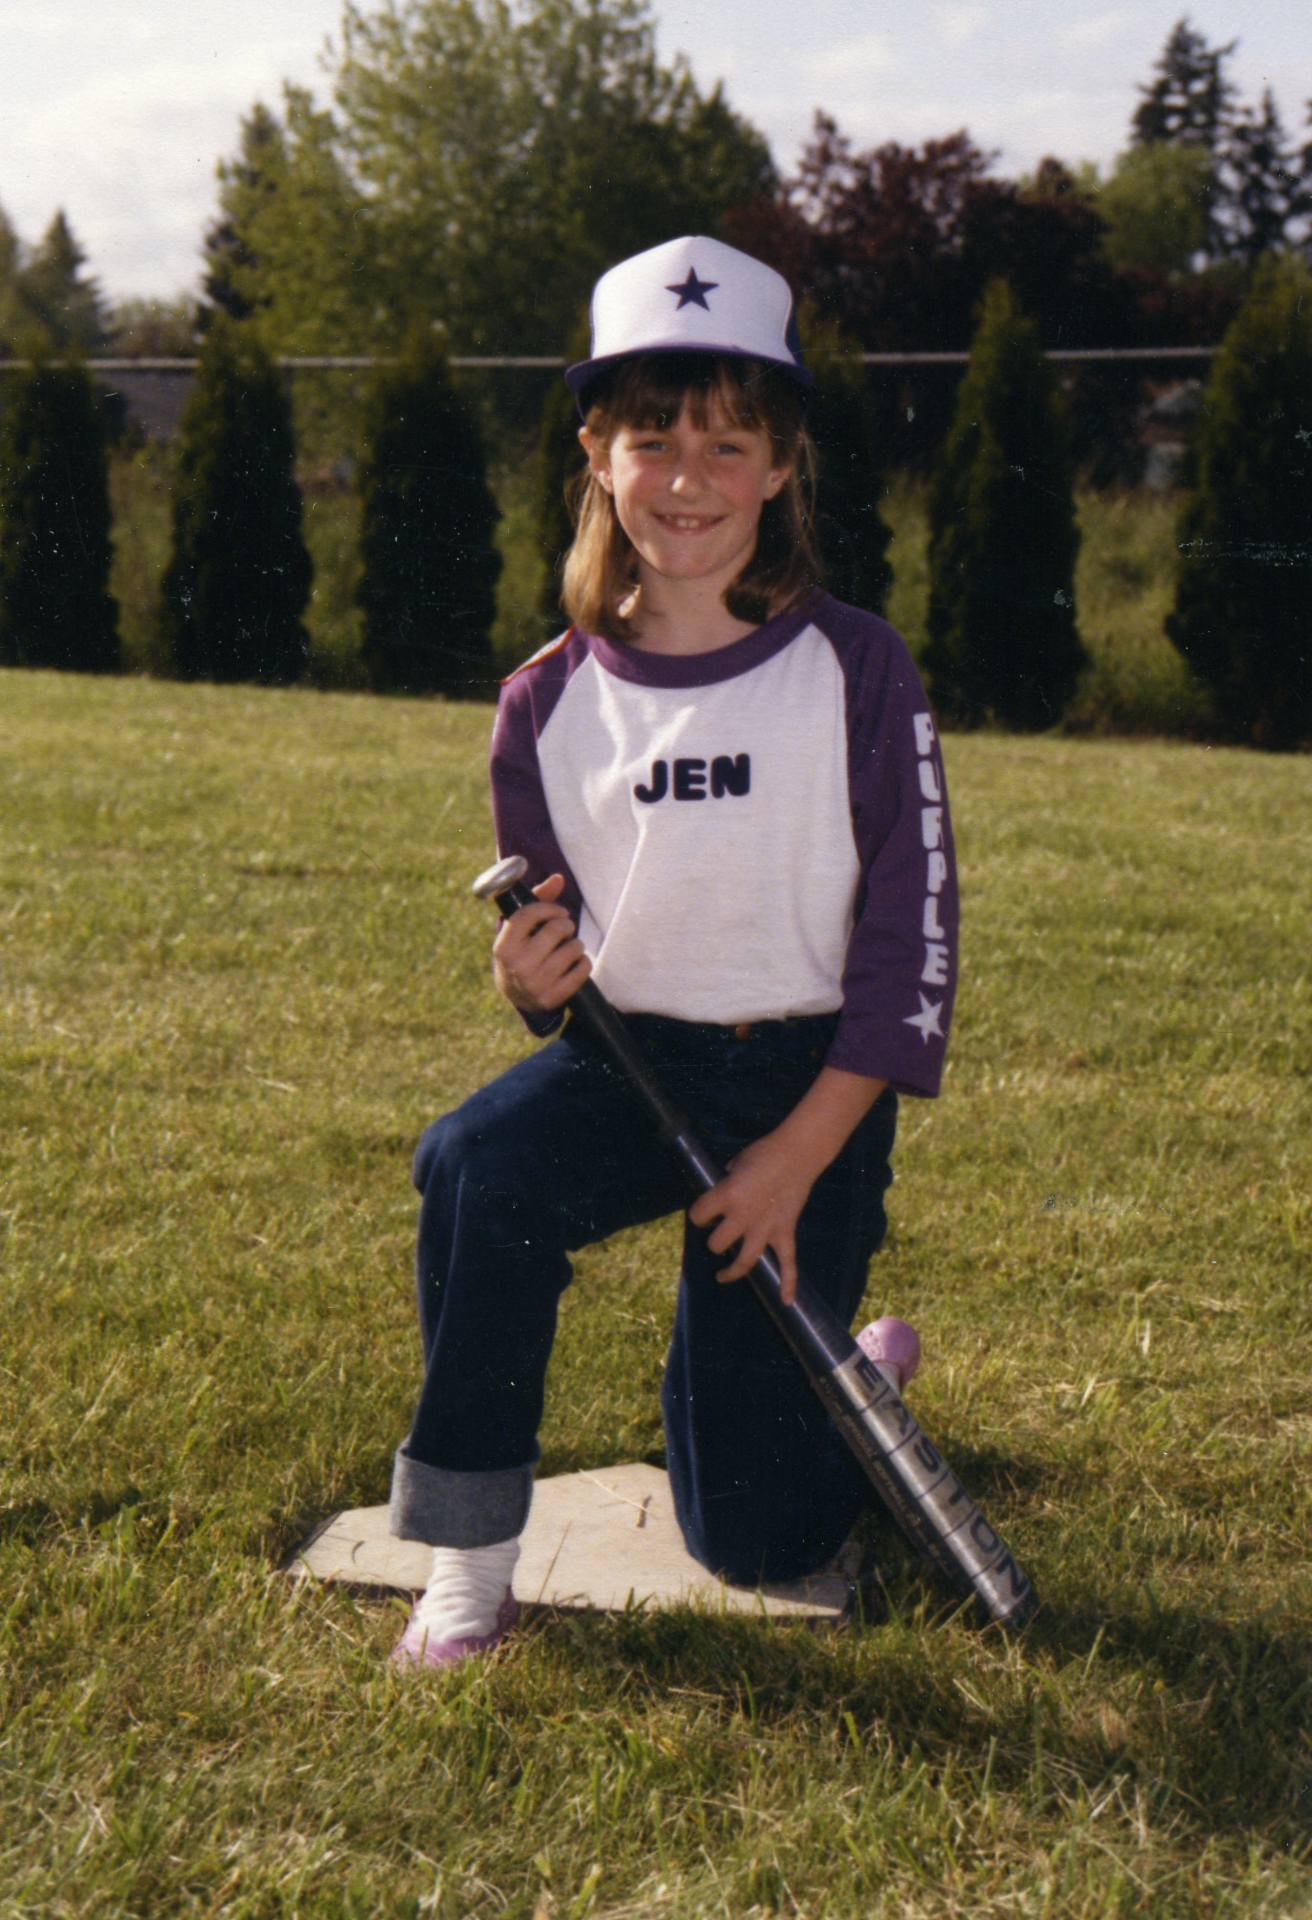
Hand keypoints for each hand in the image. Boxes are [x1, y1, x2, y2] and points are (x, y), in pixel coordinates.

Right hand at [492, 873, 590, 1012]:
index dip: (550, 908)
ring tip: (569, 947)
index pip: (529, 914)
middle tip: (565, 931)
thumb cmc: (521, 951)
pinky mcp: (553, 997)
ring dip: (576, 944)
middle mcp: (517, 966)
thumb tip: (558, 878)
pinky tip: (576, 962)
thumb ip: (537, 900)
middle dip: (566, 926)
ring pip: (573, 948)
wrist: (517, 994)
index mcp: (503, 947)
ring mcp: (535, 984)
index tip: (559, 912)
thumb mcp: (520, 929)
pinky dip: (584, 962)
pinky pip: (582, 970)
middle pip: (556, 929)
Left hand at [687, 1131, 817, 1305]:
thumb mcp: (736, 1164)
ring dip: (732, 1271)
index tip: (703, 1213)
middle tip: (718, 1234)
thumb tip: (723, 1192)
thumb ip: (727, 1183)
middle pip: (717, 1243)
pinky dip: (788, 1283)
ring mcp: (766, 1228)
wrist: (798, 1152)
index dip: (698, 1214)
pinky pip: (788, 1263)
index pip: (699, 1214)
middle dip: (714, 1240)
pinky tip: (785, 1300)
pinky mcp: (785, 1231)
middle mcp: (744, 1216)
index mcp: (728, 1195)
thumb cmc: (764, 1152)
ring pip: (745, 1260)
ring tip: (722, 1276)